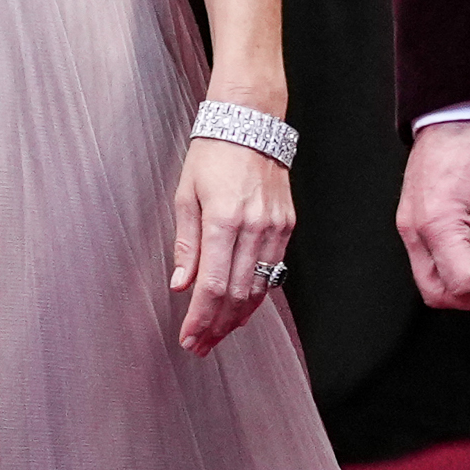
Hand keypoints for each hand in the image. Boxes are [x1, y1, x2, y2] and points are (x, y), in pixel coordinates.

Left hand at [170, 133, 292, 357]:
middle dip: (216, 326)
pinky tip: (242, 308)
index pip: (213, 285)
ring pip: (259, 287)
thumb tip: (181, 284)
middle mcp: (254, 227)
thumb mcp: (186, 195)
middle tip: (200, 346)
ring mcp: (275, 228)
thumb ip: (186, 244)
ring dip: (237, 317)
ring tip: (218, 334)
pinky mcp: (287, 225)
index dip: (200, 318)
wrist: (250, 124)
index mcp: (223, 219)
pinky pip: (272, 270)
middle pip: (237, 293)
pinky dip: (256, 294)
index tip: (189, 338)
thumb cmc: (212, 154)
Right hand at [395, 119, 469, 310]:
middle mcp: (415, 229)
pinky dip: (453, 268)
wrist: (457, 112)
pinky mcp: (411, 222)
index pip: (462, 282)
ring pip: (429, 283)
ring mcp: (408, 227)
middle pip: (437, 294)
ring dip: (463, 285)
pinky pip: (427, 262)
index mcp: (437, 222)